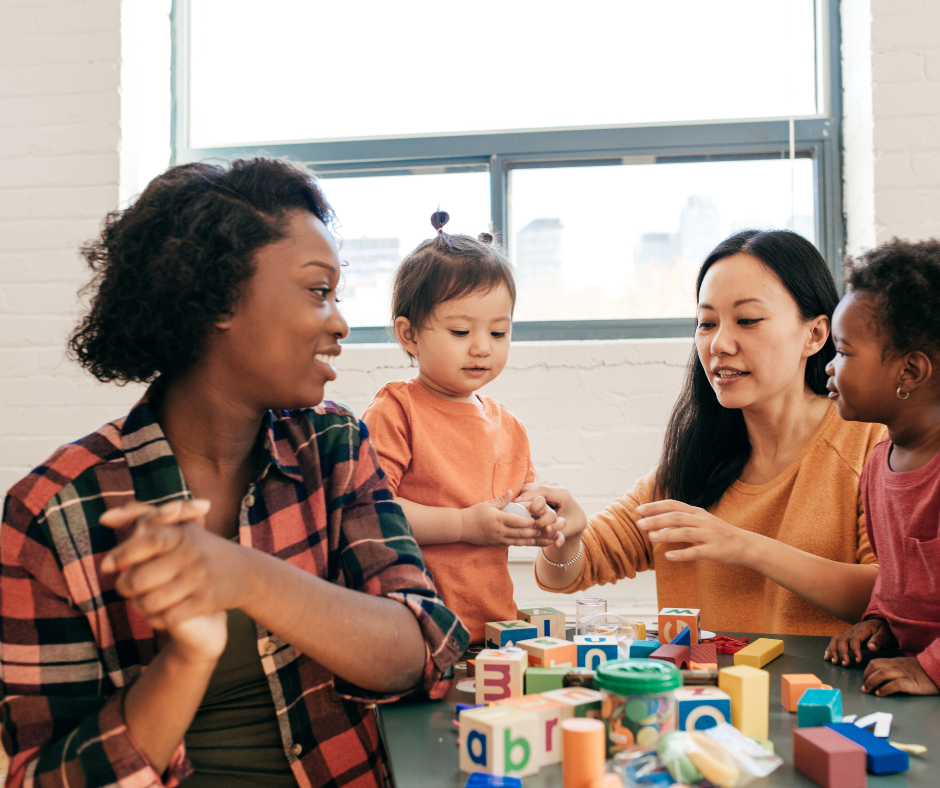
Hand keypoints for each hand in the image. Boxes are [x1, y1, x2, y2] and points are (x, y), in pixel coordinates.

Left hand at [99, 499, 242, 661]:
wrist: (247, 572)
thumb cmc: (203, 547)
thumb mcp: (180, 526)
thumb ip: (141, 515)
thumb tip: (103, 519)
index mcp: (183, 534)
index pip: (145, 543)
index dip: (120, 556)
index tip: (107, 566)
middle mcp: (191, 555)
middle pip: (138, 580)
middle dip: (124, 587)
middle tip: (125, 587)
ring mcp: (199, 579)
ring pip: (149, 603)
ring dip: (138, 606)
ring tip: (140, 601)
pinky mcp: (206, 601)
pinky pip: (167, 618)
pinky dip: (157, 619)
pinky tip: (158, 613)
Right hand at [459, 491, 562, 546]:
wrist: (461, 528)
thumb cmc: (474, 513)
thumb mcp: (487, 504)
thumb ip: (502, 500)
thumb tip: (513, 492)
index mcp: (498, 519)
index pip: (517, 522)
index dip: (530, 522)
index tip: (540, 519)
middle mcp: (500, 531)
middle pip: (521, 533)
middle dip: (536, 532)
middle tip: (549, 530)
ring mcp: (499, 539)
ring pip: (519, 541)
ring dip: (533, 541)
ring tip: (546, 540)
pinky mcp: (497, 544)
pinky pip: (513, 544)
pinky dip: (524, 543)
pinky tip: (533, 542)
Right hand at [516, 481, 586, 540]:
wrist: (575, 516)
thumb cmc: (570, 523)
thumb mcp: (566, 530)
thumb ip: (559, 534)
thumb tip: (553, 539)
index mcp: (562, 494)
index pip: (543, 490)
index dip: (529, 496)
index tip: (518, 504)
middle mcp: (555, 485)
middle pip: (534, 487)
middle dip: (522, 496)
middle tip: (512, 506)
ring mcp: (548, 483)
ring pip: (529, 486)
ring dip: (520, 496)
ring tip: (512, 506)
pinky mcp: (542, 484)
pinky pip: (528, 488)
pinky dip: (521, 495)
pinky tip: (515, 504)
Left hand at [635, 500, 755, 564]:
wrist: (747, 545)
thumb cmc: (720, 535)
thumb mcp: (701, 524)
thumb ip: (682, 523)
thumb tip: (660, 524)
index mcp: (698, 513)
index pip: (673, 505)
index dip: (655, 506)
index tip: (639, 509)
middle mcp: (703, 521)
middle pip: (676, 517)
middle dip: (656, 519)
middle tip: (639, 523)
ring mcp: (710, 535)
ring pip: (685, 532)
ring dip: (666, 534)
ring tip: (650, 537)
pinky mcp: (715, 550)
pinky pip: (696, 552)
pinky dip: (682, 554)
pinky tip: (669, 556)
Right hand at [824, 618, 896, 665]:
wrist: (879, 625)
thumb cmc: (883, 631)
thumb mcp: (885, 634)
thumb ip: (878, 640)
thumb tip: (871, 647)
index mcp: (862, 628)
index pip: (854, 639)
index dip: (854, 649)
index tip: (858, 660)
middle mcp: (852, 630)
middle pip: (842, 639)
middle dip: (842, 652)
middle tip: (845, 664)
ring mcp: (847, 633)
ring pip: (836, 640)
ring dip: (833, 651)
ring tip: (834, 662)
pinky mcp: (846, 637)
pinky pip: (835, 641)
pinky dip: (830, 649)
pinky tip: (827, 657)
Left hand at [862, 656, 939, 695]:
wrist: (939, 670)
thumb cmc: (923, 671)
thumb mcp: (906, 666)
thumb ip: (895, 668)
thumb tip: (882, 676)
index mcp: (895, 661)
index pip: (875, 662)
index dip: (867, 670)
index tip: (864, 678)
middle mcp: (897, 666)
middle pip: (875, 667)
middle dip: (866, 676)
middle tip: (864, 686)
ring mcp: (904, 673)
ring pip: (882, 674)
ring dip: (871, 683)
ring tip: (868, 690)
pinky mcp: (912, 683)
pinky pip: (894, 684)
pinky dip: (885, 689)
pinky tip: (880, 693)